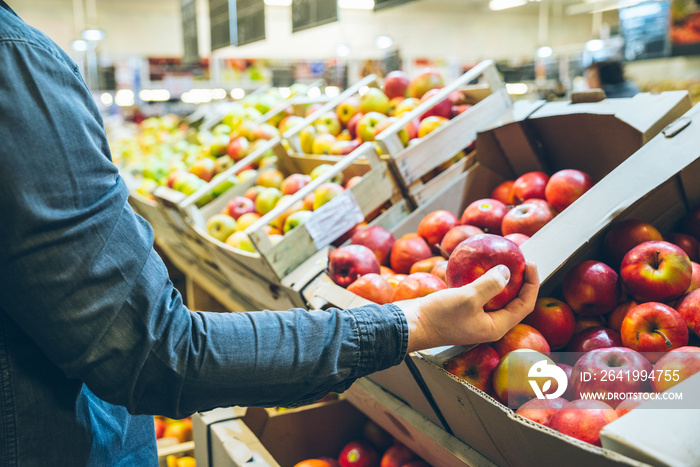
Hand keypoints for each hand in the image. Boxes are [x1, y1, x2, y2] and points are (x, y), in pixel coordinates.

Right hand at [396, 262, 539, 352]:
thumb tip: (508, 271)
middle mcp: (488, 324)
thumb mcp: (467, 298)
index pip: (524, 305)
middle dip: (519, 281)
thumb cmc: (440, 316)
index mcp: (496, 326)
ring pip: (495, 297)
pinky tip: (476, 266)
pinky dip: (481, 280)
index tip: (530, 263)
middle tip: (520, 260)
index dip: (532, 284)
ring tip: (502, 260)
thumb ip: (490, 285)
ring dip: (500, 279)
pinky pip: (478, 293)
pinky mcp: (462, 310)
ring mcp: (475, 317)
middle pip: (513, 301)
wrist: (410, 325)